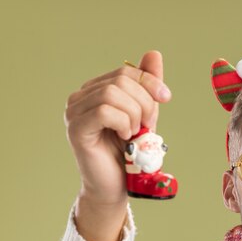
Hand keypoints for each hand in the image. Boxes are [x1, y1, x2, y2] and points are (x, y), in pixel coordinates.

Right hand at [64, 50, 170, 240]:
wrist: (116, 187)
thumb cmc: (129, 153)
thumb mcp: (145, 115)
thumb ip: (147, 86)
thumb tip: (153, 53)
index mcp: (95, 92)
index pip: (125, 72)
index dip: (150, 82)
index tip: (167, 99)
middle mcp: (80, 98)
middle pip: (120, 81)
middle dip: (144, 102)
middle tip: (146, 125)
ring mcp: (74, 112)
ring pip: (113, 94)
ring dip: (134, 114)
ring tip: (134, 133)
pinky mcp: (76, 129)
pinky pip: (104, 111)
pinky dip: (122, 122)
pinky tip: (125, 136)